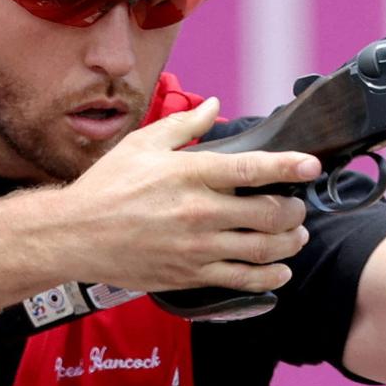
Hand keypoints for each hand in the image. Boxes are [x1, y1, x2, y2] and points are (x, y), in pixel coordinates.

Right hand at [55, 97, 320, 292]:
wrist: (73, 235)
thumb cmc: (106, 187)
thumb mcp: (142, 144)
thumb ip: (185, 124)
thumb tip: (214, 105)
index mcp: (189, 174)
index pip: (253, 168)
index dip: (289, 166)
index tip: (311, 165)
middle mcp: (198, 212)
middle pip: (269, 213)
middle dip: (295, 210)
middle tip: (298, 206)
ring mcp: (196, 248)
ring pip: (263, 250)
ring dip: (289, 242)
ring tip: (295, 236)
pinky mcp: (190, 275)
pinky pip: (243, 280)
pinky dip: (269, 277)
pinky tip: (279, 270)